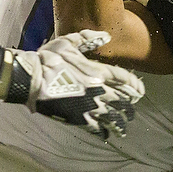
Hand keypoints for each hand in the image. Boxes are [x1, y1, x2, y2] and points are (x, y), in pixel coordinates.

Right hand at [5, 30, 143, 138]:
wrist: (32, 78)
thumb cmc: (49, 58)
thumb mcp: (69, 42)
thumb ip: (89, 39)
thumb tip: (106, 36)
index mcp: (98, 72)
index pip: (125, 79)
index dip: (135, 86)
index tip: (140, 92)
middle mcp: (99, 90)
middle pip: (122, 100)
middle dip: (129, 106)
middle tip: (132, 111)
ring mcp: (90, 105)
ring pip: (113, 116)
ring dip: (120, 122)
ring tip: (123, 127)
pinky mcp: (79, 118)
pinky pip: (96, 127)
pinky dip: (103, 131)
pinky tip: (106, 135)